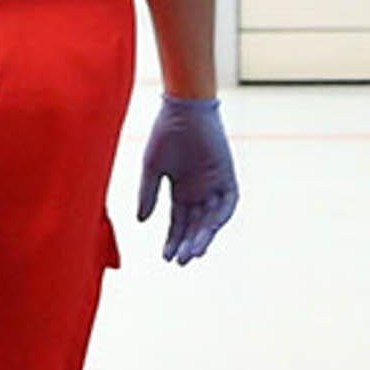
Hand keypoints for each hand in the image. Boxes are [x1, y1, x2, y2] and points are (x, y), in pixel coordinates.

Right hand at [136, 96, 237, 264]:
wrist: (183, 108)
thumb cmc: (165, 133)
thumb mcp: (152, 168)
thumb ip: (147, 194)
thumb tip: (141, 221)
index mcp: (181, 190)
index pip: (178, 223)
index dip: (173, 241)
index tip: (166, 258)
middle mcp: (199, 191)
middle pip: (195, 226)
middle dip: (188, 244)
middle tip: (181, 261)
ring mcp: (214, 184)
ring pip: (211, 219)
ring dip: (203, 236)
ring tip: (194, 252)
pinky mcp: (226, 175)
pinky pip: (228, 202)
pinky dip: (220, 217)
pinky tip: (209, 230)